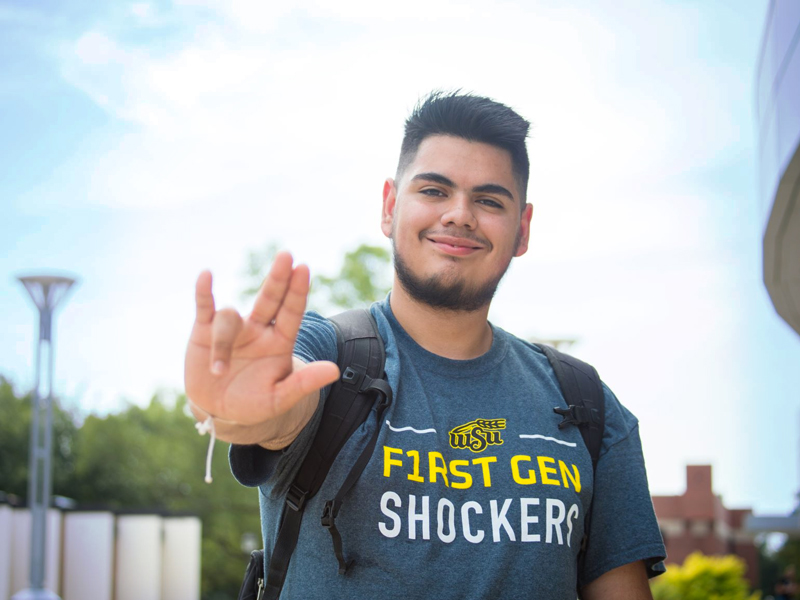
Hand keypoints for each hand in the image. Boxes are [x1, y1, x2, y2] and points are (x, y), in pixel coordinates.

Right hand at [184, 252, 339, 436]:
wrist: (220, 412)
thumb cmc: (255, 404)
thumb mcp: (281, 398)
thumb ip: (304, 383)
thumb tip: (335, 370)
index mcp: (280, 341)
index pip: (292, 311)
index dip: (297, 291)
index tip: (303, 268)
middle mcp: (258, 329)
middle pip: (270, 297)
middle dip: (278, 278)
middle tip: (287, 256)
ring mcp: (233, 329)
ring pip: (230, 317)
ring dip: (223, 342)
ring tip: (218, 372)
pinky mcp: (204, 332)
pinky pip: (205, 306)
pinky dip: (204, 292)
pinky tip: (206, 275)